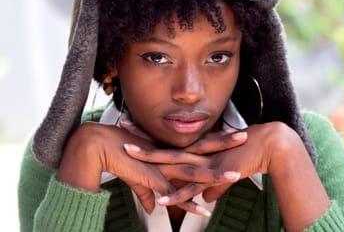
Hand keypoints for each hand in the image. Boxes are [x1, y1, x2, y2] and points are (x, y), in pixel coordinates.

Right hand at [57, 122, 243, 214]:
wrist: (97, 146)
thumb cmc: (119, 153)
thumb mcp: (139, 173)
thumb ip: (149, 189)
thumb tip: (155, 207)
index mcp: (170, 149)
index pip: (199, 142)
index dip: (217, 138)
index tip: (233, 132)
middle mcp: (169, 155)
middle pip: (202, 148)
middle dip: (225, 143)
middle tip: (245, 136)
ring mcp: (163, 166)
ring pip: (195, 170)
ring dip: (216, 174)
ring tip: (237, 175)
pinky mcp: (153, 179)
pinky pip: (175, 193)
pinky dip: (189, 202)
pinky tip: (203, 210)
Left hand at [128, 121, 329, 231]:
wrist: (267, 146)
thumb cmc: (246, 153)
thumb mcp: (225, 169)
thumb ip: (213, 183)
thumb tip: (205, 195)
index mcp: (198, 148)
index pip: (168, 141)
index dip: (151, 135)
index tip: (134, 127)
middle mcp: (197, 152)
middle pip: (164, 145)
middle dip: (142, 136)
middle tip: (122, 126)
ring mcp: (204, 162)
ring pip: (172, 160)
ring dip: (150, 158)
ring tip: (129, 152)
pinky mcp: (215, 174)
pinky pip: (192, 186)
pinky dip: (177, 194)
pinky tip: (161, 198)